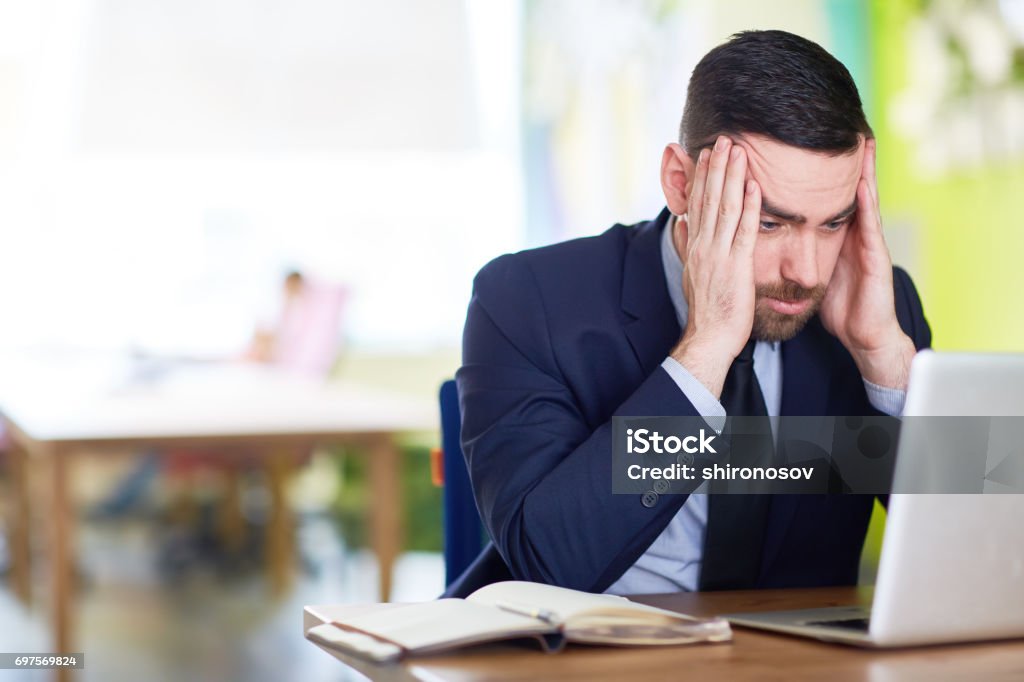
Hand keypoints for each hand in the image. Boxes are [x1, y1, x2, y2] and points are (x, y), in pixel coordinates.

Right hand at [670, 136, 761, 397]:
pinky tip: (754, 186)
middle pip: (709, 198)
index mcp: (694, 245)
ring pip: (725, 208)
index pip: (697, 203)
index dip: (702, 176)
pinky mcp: (737, 266)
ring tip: (737, 150)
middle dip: (716, 167)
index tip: (707, 153)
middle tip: (723, 138)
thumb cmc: (707, 309)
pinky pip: (744, 231)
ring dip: (732, 177)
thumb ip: (686, 244)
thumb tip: (680, 223)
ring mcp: (719, 254)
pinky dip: (749, 207)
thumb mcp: (691, 272)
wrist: (710, 336)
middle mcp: (703, 245)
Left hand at [819, 138, 915, 388]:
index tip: (804, 144)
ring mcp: (867, 242)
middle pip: (848, 189)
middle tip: (844, 125)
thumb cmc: (839, 305)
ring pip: (863, 199)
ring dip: (863, 171)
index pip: (825, 196)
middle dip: (844, 159)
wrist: (862, 335)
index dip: (816, 173)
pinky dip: (866, 203)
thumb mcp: (814, 272)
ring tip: (860, 141)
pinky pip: (869, 225)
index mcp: (836, 235)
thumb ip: (802, 252)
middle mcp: (854, 233)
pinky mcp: (875, 256)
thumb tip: (775, 239)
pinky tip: (861, 185)